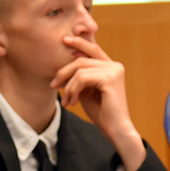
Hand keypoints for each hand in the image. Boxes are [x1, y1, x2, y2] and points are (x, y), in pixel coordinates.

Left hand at [50, 35, 146, 170]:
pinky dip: (73, 90)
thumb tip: (67, 60)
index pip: (93, 49)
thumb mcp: (87, 90)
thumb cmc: (102, 113)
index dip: (79, 42)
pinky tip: (74, 102)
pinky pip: (82, 78)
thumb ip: (80, 76)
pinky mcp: (110, 79)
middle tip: (53, 85)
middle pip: (81, 59)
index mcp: (112, 67)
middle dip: (64, 71)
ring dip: (68, 86)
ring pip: (79, 69)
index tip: (64, 40)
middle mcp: (115, 66)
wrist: (115, 130)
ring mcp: (114, 71)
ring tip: (67, 101)